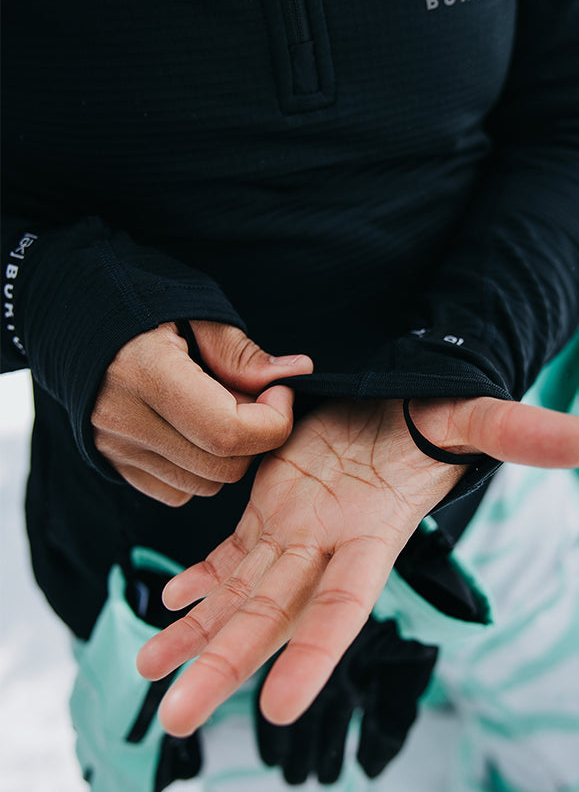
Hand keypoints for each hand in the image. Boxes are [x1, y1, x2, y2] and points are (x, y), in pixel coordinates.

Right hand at [91, 320, 311, 504]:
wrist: (68, 310)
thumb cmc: (136, 298)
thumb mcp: (193, 309)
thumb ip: (242, 351)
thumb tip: (297, 373)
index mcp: (144, 372)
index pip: (229, 433)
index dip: (272, 420)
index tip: (278, 390)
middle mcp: (122, 418)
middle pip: (222, 466)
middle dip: (256, 436)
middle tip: (252, 395)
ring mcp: (113, 446)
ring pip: (205, 485)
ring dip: (229, 454)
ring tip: (218, 406)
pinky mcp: (111, 462)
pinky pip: (177, 492)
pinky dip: (200, 468)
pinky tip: (193, 425)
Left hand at [137, 396, 578, 734]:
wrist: (403, 409)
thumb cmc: (439, 416)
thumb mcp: (474, 416)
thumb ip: (518, 432)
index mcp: (372, 532)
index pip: (344, 604)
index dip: (316, 652)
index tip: (278, 709)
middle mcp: (328, 544)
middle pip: (273, 612)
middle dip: (227, 662)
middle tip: (178, 717)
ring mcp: (296, 528)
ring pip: (240, 591)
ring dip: (196, 631)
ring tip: (150, 669)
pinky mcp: (273, 508)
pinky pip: (230, 552)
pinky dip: (198, 579)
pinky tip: (167, 603)